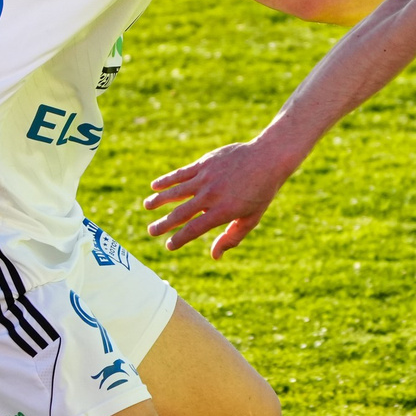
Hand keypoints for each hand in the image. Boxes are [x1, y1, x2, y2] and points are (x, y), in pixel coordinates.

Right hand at [143, 137, 299, 257]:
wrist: (268, 159)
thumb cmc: (261, 192)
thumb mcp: (251, 219)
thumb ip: (231, 237)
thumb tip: (215, 256)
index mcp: (222, 212)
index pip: (194, 230)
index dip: (179, 240)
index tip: (169, 246)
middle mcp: (211, 196)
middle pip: (180, 213)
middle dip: (163, 224)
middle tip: (151, 231)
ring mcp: (206, 178)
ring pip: (175, 191)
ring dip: (159, 200)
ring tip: (147, 207)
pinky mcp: (204, 163)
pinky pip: (181, 174)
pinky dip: (166, 180)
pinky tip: (155, 186)